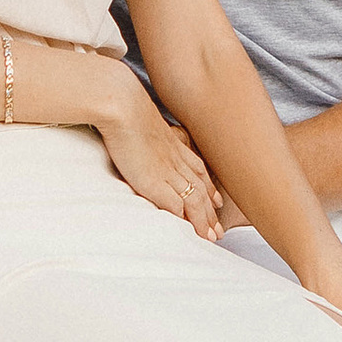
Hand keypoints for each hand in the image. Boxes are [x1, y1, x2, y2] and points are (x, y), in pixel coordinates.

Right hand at [97, 80, 224, 236]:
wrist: (122, 104)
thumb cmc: (125, 107)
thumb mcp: (142, 120)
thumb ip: (145, 132)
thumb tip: (137, 135)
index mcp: (173, 145)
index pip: (198, 170)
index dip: (209, 187)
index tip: (217, 201)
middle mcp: (175, 159)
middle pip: (200, 189)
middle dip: (211, 211)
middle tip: (219, 230)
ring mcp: (167, 170)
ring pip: (194, 200)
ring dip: (203, 220)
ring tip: (211, 237)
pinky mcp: (154, 181)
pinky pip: (175, 204)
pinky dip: (184, 219)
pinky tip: (188, 231)